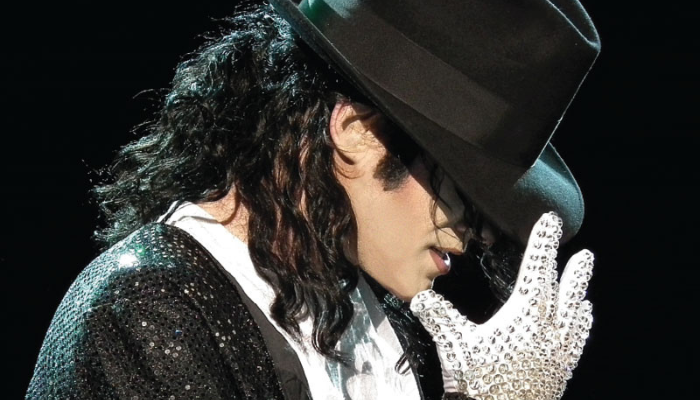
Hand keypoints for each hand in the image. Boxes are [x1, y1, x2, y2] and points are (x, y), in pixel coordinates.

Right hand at [410, 212, 593, 399]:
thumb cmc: (480, 381)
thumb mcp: (455, 344)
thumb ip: (439, 316)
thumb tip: (421, 297)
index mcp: (525, 314)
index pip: (536, 269)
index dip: (543, 243)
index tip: (551, 222)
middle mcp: (548, 327)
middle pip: (564, 290)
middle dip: (573, 270)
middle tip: (585, 253)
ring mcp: (559, 350)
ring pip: (575, 314)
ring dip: (580, 294)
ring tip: (585, 286)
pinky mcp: (561, 369)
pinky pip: (578, 339)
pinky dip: (582, 324)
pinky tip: (582, 321)